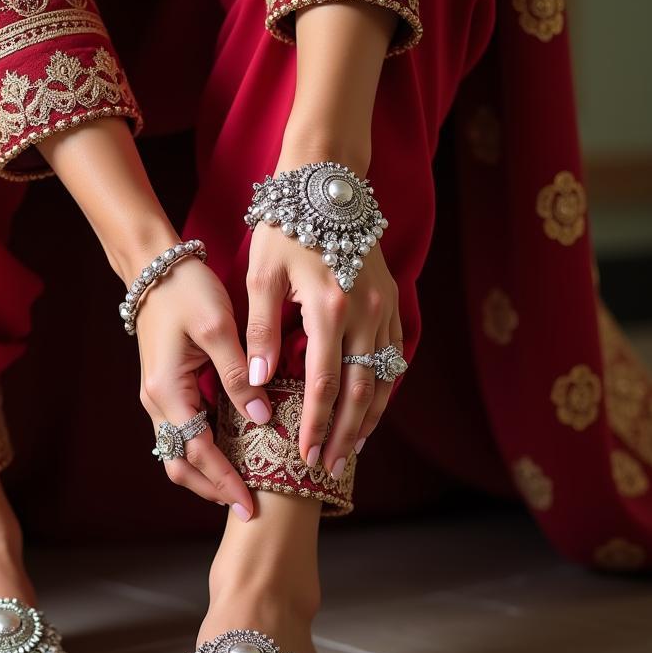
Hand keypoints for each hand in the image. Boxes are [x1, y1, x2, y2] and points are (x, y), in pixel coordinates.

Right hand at [135, 255, 273, 519]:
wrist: (154, 266)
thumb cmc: (187, 291)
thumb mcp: (218, 329)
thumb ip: (238, 376)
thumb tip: (260, 418)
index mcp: (167, 391)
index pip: (198, 452)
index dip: (225, 481)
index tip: (252, 505)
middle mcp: (156, 401)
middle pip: (180, 463)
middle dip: (213, 488)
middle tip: (249, 505)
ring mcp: (157, 396)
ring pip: (178, 451)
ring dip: (206, 473)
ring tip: (243, 484)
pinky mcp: (165, 387)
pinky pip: (182, 432)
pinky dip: (203, 451)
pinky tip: (231, 452)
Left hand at [244, 217, 401, 476]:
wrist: (326, 183)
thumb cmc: (284, 228)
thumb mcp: (261, 276)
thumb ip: (261, 332)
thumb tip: (258, 386)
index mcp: (330, 308)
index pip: (323, 384)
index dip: (314, 424)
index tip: (303, 455)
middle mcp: (365, 312)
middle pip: (359, 390)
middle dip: (342, 434)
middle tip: (327, 468)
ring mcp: (384, 307)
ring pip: (383, 377)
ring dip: (368, 418)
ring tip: (350, 450)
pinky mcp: (391, 300)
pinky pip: (393, 355)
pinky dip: (383, 387)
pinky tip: (371, 408)